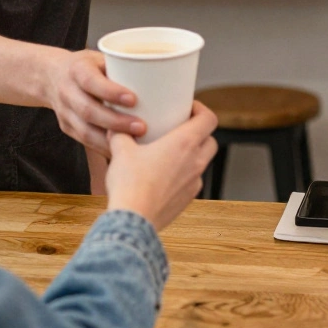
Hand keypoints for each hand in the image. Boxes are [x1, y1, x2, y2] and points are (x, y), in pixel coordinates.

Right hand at [44, 50, 146, 155]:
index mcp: (76, 69)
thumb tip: (162, 76)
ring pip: (85, 131)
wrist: (51, 76)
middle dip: (116, 122)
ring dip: (111, 140)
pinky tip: (123, 151)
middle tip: (141, 127)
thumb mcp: (100, 58)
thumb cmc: (86, 66)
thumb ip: (123, 68)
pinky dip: (105, 147)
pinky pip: (86, 142)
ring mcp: (64, 112)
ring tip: (136, 144)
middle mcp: (67, 91)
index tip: (133, 99)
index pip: (90, 81)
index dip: (110, 92)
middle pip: (88, 111)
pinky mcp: (67, 128)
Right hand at [105, 102, 217, 231]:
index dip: (202, 110)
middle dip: (199, 133)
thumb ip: (121, 135)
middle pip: (210, 140)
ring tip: (169, 153)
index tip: (188, 108)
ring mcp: (194, 183)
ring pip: (202, 162)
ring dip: (191, 155)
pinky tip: (163, 177)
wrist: (133, 219)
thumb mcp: (120, 150)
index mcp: (184, 143)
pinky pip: (191, 181)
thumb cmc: (130, 183)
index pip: (209, 119)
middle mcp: (195, 162)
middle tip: (180, 129)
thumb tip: (116, 129)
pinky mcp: (187, 199)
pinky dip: (183, 175)